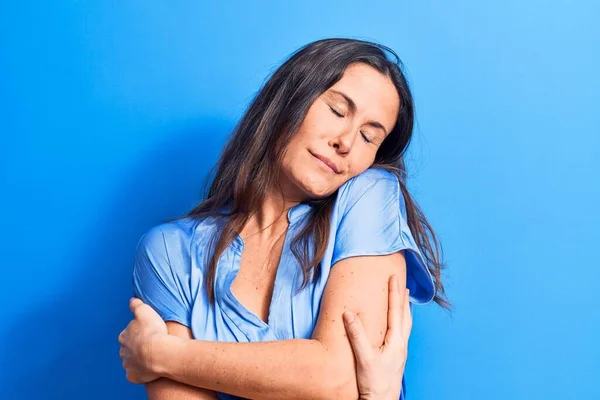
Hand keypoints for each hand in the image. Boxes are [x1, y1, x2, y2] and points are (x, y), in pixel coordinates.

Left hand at [118, 298, 168, 383]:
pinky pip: (136, 374)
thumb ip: (136, 305)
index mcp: (124, 336)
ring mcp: (128, 365)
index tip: (146, 333)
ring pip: (131, 362)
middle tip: (149, 345)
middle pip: (128, 349)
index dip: (137, 333)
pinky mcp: (133, 376)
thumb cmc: (153, 331)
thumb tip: (132, 300)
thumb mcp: (145, 311)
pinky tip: (150, 368)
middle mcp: (123, 351)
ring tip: (152, 357)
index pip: (127, 334)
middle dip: (136, 348)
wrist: (159, 353)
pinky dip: (141, 372)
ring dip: (139, 360)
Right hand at [342, 275, 411, 399]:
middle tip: (401, 283)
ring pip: (406, 324)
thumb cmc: (374, 383)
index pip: (395, 311)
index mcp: (396, 341)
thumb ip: (357, 335)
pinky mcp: (396, 357)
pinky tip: (396, 325)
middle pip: (405, 315)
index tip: (394, 277)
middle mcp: (401, 344)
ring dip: (404, 309)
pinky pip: (402, 333)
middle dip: (402, 298)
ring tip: (403, 300)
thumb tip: (349, 313)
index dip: (394, 293)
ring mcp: (400, 351)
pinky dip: (401, 322)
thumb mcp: (364, 358)